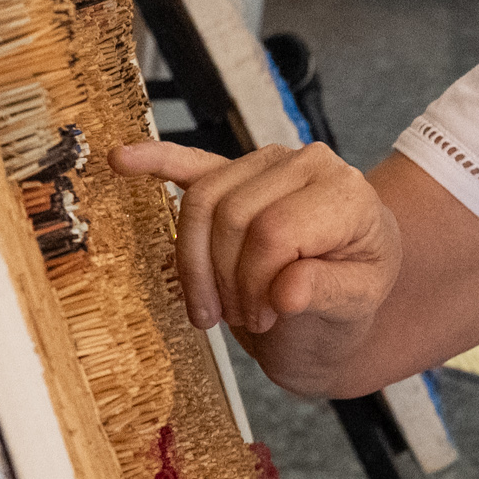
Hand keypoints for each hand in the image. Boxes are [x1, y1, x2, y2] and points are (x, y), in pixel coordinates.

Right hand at [115, 140, 399, 359]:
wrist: (346, 285)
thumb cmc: (352, 294)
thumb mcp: (356, 305)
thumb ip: (327, 294)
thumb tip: (287, 291)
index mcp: (346, 194)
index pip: (273, 231)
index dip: (256, 282)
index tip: (265, 318)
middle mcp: (309, 164)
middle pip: (231, 216)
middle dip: (225, 278)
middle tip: (243, 318)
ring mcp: (270, 162)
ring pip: (201, 202)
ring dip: (195, 261)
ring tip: (212, 306)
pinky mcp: (238, 172)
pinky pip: (191, 163)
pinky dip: (155, 161)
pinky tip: (122, 160)